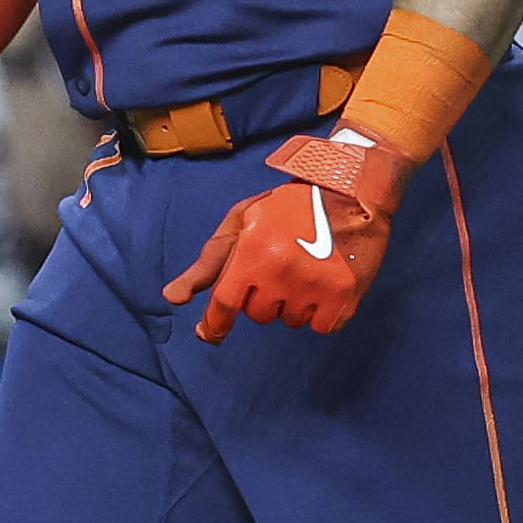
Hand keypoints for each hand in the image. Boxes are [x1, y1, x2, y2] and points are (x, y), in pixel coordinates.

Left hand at [165, 131, 401, 340]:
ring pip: (289, 321)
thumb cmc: (288, 205)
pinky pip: (321, 326)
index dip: (215, 322)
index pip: (225, 302)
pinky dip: (321, 313)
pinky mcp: (344, 295)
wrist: (350, 190)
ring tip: (304, 270)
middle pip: (257, 314)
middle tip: (278, 267)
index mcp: (252, 250)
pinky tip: (323, 284)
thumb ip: (207, 263)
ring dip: (291, 304)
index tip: (211, 333)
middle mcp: (281, 271)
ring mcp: (314, 286)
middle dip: (261, 296)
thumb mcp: (241, 222)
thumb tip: (172, 299)